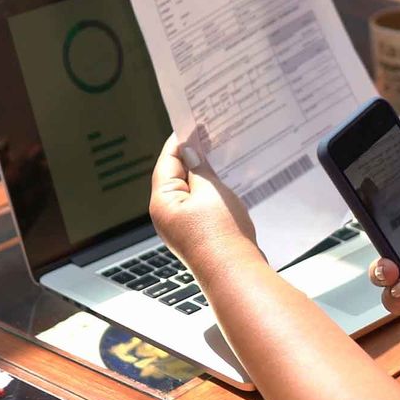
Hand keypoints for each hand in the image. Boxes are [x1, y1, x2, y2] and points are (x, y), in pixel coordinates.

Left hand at [149, 134, 260, 272]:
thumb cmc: (221, 235)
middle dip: (193, 158)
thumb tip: (190, 152)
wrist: (236, 274)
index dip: (181, 141)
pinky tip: (226, 185)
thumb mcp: (211, 191)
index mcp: (162, 202)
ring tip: (221, 158)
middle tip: (210, 137)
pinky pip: (201, 205)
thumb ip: (199, 169)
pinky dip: (211, 192)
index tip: (193, 124)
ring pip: (191, 191)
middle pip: (176, 177)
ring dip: (204, 175)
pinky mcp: (199, 234)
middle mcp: (167, 216)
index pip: (167, 162)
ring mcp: (182, 227)